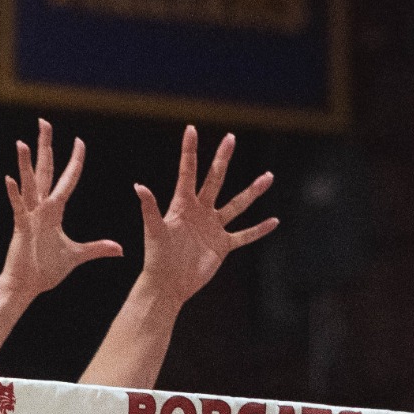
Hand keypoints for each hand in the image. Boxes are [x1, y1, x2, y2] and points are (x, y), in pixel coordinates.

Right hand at [0, 119, 123, 297]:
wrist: (26, 285)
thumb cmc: (46, 270)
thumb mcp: (77, 256)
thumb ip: (97, 248)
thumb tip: (120, 249)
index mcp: (54, 211)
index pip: (66, 179)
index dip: (73, 161)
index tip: (79, 140)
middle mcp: (41, 208)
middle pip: (44, 171)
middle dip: (46, 147)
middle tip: (44, 122)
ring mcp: (29, 217)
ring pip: (29, 185)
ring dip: (26, 165)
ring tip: (23, 143)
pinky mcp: (21, 229)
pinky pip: (18, 209)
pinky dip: (14, 195)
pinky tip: (10, 179)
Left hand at [134, 126, 278, 303]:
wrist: (168, 284)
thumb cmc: (157, 257)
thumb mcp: (153, 231)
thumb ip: (150, 208)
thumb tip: (139, 187)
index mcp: (183, 205)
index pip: (188, 172)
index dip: (189, 151)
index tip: (191, 129)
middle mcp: (200, 211)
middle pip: (215, 179)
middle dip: (222, 159)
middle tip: (230, 138)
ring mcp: (213, 227)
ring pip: (237, 204)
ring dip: (252, 191)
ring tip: (268, 176)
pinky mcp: (223, 245)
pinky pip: (244, 235)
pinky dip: (259, 230)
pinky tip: (274, 221)